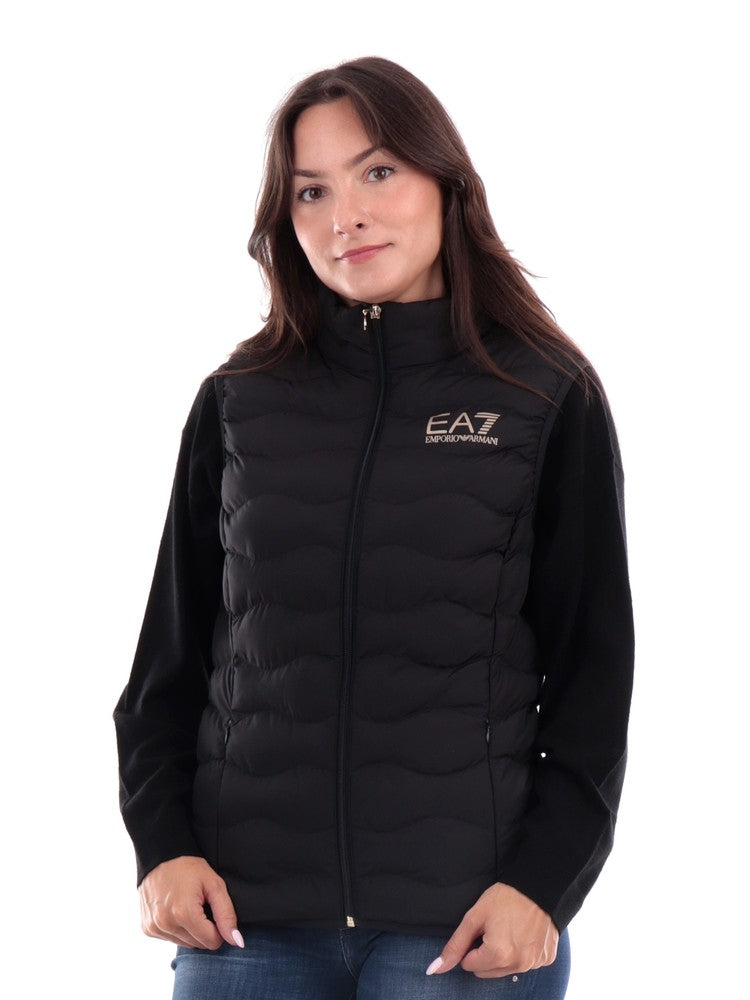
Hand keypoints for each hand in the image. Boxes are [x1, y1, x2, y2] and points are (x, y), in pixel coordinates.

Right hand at [139, 855, 243, 949]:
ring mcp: (154, 928)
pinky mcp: (147, 929)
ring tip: (187, 906)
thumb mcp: (214, 884)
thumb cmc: (188, 868)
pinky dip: (177, 929)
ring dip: (191, 930)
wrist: (159, 855)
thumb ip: (227, 914)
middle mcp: (166, 924)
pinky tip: (175, 910)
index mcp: (184, 914)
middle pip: (198, 945)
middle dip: (204, 929)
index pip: (212, 942)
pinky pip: (171, 939)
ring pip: (185, 944)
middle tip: (201, 905)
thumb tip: (237, 941)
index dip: (218, 928)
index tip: (213, 910)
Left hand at [426, 882, 557, 978]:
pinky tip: (524, 933)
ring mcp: (534, 964)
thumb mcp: (475, 916)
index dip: (471, 945)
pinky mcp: (546, 960)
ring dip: (503, 955)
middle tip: (494, 929)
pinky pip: (526, 964)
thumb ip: (455, 945)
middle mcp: (517, 965)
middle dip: (485, 954)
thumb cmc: (506, 897)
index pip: (469, 965)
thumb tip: (435, 969)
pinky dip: (522, 952)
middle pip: (486, 971)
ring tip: (509, 929)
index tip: (480, 929)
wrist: (540, 886)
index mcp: (497, 954)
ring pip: (505, 970)